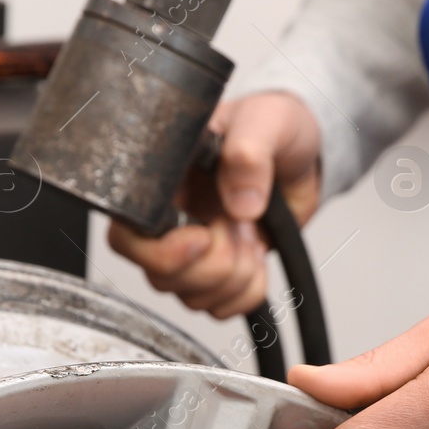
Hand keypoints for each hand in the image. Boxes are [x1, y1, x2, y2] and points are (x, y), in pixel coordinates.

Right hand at [108, 91, 321, 317]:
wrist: (302, 156)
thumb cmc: (271, 125)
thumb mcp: (265, 120)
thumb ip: (249, 151)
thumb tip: (240, 203)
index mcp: (161, 185)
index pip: (126, 237)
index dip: (161, 252)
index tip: (202, 236)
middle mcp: (167, 224)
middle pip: (161, 278)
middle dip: (215, 262)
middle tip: (241, 225)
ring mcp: (190, 255)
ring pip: (192, 299)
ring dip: (236, 274)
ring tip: (252, 232)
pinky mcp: (217, 276)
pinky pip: (222, 307)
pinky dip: (249, 289)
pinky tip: (257, 253)